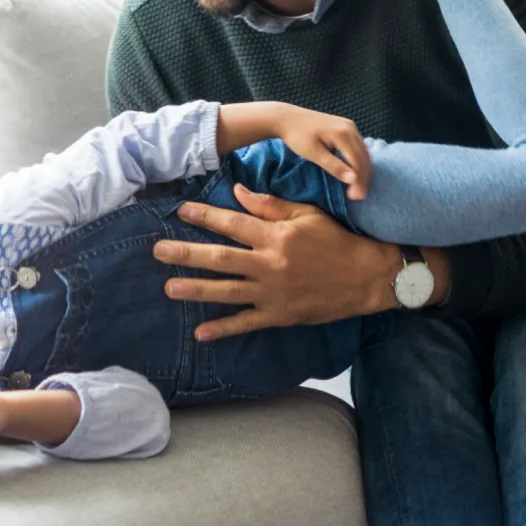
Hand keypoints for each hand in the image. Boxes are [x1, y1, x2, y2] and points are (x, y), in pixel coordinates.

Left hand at [157, 186, 399, 339]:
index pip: (232, 223)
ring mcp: (273, 293)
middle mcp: (270, 264)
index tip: (180, 211)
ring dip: (196, 289)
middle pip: (220, 258)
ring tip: (168, 287)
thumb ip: (270, 206)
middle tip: (158, 251)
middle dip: (186, 254)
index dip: (204, 216)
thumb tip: (238, 193)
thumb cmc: (336, 241)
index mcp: (276, 236)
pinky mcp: (280, 315)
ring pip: (227, 291)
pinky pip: (246, 323)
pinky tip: (200, 333)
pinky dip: (223, 328)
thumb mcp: (307, 215)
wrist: (367, 277)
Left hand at [271, 106, 371, 200]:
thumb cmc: (297, 136)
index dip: (359, 181)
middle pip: (363, 157)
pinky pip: (358, 147)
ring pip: (363, 152)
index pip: (357, 162)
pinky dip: (358, 161)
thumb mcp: (313, 154)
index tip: (355, 197)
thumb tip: (353, 179)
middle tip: (357, 197)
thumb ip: (334, 166)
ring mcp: (350, 126)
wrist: (287, 118)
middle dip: (363, 178)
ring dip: (362, 171)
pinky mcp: (347, 127)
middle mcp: (351, 128)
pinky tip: (354, 172)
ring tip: (357, 188)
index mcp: (343, 134)